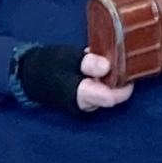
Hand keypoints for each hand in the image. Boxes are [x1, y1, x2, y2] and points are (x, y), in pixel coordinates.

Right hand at [15, 45, 132, 114]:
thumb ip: (87, 63)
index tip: (129, 71)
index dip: (124, 87)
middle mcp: (86, 105)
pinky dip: (105, 78)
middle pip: (113, 95)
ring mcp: (88, 104)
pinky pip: (103, 90)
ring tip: (106, 60)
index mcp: (80, 95)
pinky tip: (100, 66)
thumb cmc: (50, 65)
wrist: (31, 75)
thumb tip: (107, 66)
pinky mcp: (88, 100)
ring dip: (113, 77)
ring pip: (109, 92)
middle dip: (120, 79)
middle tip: (119, 60)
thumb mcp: (68, 57)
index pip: (109, 98)